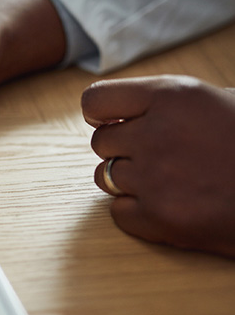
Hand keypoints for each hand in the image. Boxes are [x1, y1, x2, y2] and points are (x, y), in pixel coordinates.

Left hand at [82, 75, 234, 257]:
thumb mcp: (219, 101)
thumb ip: (167, 103)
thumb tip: (121, 111)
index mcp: (172, 96)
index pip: (95, 100)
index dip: (101, 113)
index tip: (113, 121)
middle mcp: (156, 133)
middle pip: (101, 142)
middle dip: (123, 149)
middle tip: (160, 155)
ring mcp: (155, 178)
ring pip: (105, 177)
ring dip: (130, 180)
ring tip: (171, 180)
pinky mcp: (159, 218)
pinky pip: (118, 213)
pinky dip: (136, 212)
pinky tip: (170, 205)